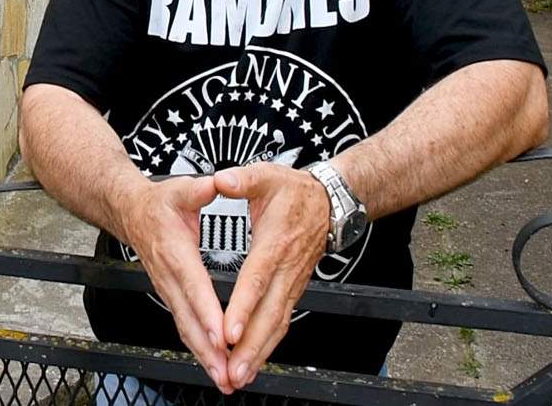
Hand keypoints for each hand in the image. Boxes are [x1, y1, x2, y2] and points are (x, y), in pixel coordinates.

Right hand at [118, 175, 233, 392]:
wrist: (129, 211)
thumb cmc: (158, 203)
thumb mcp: (180, 189)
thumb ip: (200, 189)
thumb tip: (218, 183)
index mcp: (174, 250)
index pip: (192, 285)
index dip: (207, 310)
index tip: (221, 333)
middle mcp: (169, 276)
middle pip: (189, 318)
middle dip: (208, 348)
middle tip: (227, 371)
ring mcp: (167, 289)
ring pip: (185, 328)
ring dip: (204, 356)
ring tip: (224, 378)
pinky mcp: (170, 296)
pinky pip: (184, 326)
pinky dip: (199, 349)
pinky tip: (213, 365)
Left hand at [215, 165, 330, 389]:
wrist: (329, 202)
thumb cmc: (294, 190)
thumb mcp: (267, 175)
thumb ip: (243, 179)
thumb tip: (222, 181)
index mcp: (274, 243)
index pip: (257, 279)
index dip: (243, 306)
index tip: (229, 330)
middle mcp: (286, 269)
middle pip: (268, 313)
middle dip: (250, 345)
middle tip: (232, 370)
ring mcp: (292, 283)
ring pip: (276, 324)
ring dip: (258, 353)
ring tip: (238, 376)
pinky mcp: (292, 290)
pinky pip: (280, 322)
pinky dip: (267, 346)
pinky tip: (252, 363)